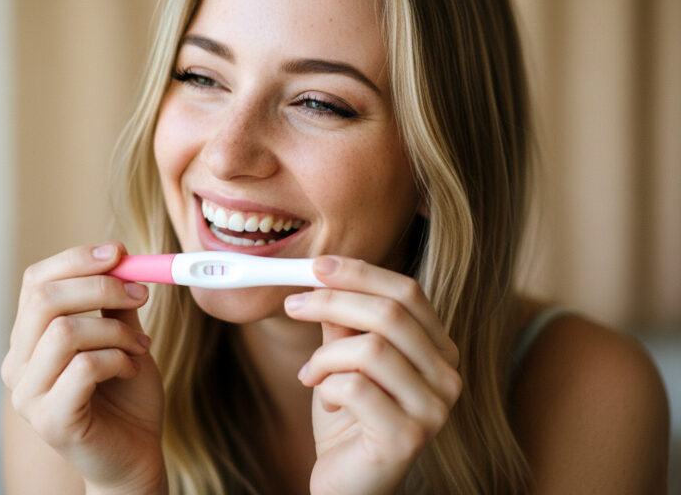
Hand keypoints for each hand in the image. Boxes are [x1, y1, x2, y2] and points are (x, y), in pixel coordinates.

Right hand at [1, 242, 165, 494]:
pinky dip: (118, 359)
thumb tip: (120, 259)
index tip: (120, 252)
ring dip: (115, 331)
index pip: (36, 281)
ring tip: (139, 347)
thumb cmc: (127, 393)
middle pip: (44, 299)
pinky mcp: (51, 420)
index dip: (77, 258)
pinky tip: (131, 369)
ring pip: (65, 331)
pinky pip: (85, 367)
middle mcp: (19, 364)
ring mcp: (29, 395)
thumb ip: (114, 304)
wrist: (136, 453)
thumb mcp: (122, 336)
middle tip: (141, 295)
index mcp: (30, 338)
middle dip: (100, 286)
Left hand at [285, 256, 460, 494]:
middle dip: (333, 301)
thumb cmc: (348, 417)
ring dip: (325, 357)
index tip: (317, 265)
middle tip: (292, 304)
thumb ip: (342, 321)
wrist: (348, 481)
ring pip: (371, 350)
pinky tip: (326, 400)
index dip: (360, 272)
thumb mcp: (343, 358)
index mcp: (437, 348)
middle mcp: (446, 375)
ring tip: (310, 374)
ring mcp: (434, 408)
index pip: (407, 292)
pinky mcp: (409, 437)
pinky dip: (327, 388)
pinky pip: (356, 388)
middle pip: (390, 314)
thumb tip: (323, 278)